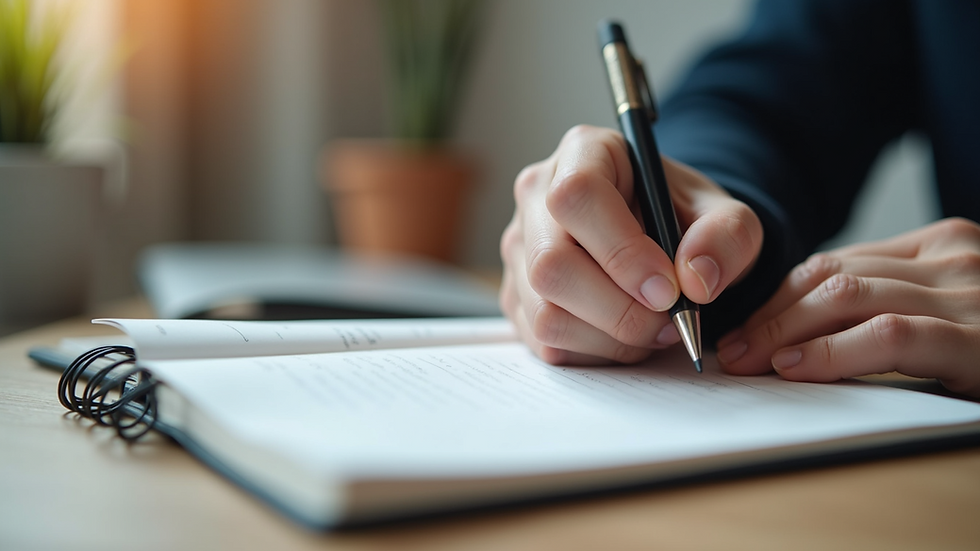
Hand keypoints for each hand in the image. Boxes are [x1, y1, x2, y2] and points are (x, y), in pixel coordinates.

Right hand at [500, 125, 762, 364]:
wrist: (662, 239)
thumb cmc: (684, 218)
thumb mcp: (727, 216)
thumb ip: (727, 237)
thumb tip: (695, 278)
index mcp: (583, 152)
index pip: (577, 196)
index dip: (621, 251)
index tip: (667, 288)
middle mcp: (537, 196)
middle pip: (551, 265)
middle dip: (619, 311)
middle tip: (669, 321)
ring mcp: (519, 248)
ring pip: (545, 313)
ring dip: (610, 338)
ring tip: (653, 329)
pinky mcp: (516, 294)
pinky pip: (545, 342)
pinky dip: (595, 352)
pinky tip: (625, 334)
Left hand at [716, 218, 979, 396]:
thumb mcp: (947, 310)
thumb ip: (891, 306)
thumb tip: (801, 334)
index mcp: (937, 246)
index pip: (833, 263)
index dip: (777, 298)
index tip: (740, 328)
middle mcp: (950, 256)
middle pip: (830, 277)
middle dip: (769, 315)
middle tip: (729, 350)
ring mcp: (968, 290)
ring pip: (848, 297)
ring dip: (784, 332)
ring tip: (749, 361)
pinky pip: (891, 336)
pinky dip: (835, 353)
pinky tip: (798, 368)